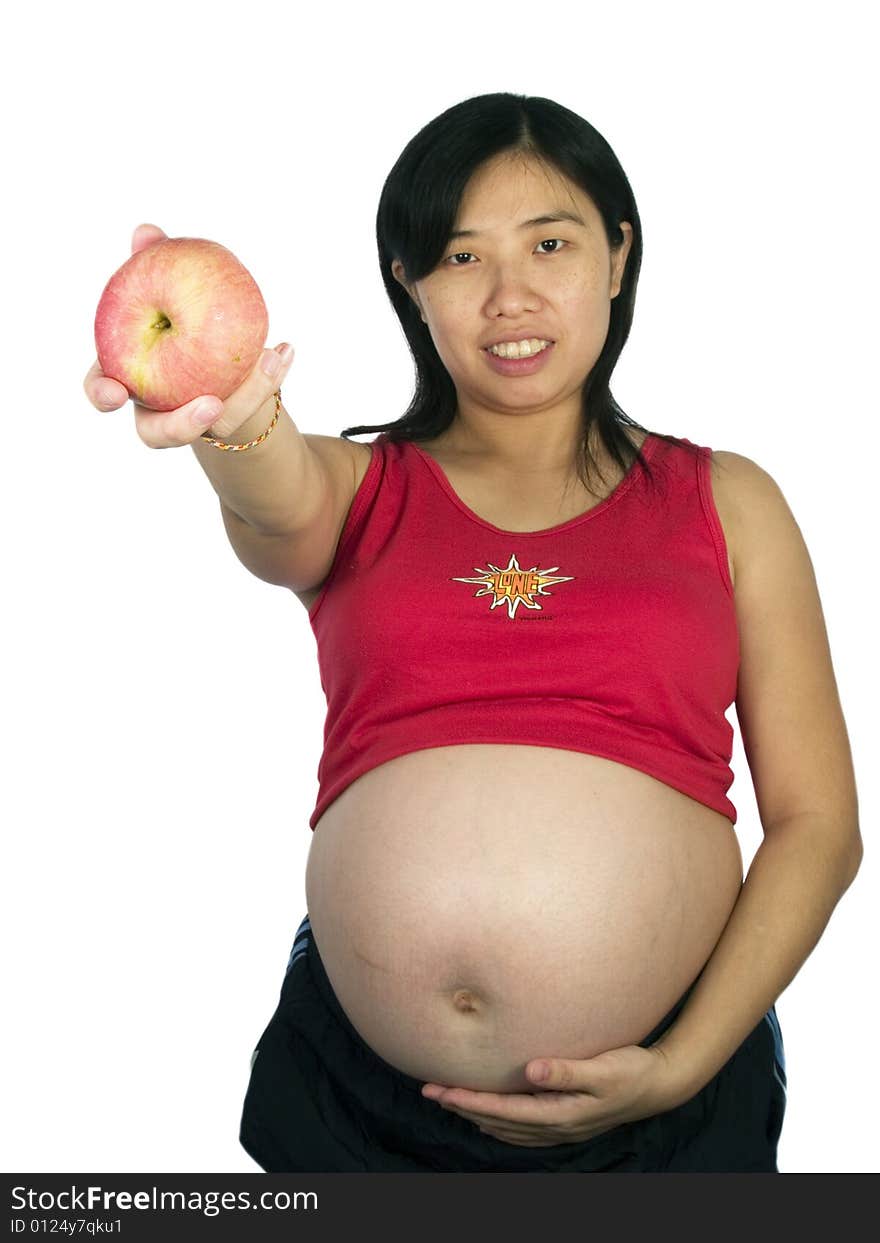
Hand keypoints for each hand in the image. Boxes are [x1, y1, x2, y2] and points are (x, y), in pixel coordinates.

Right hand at [84, 222, 294, 447]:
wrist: (212, 353)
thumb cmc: (178, 314)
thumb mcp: (167, 285)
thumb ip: (153, 262)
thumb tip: (147, 233)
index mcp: (126, 377)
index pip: (102, 390)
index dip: (102, 393)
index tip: (115, 392)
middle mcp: (156, 409)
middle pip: (157, 433)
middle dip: (180, 426)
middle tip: (212, 407)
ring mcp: (195, 421)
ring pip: (214, 427)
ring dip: (244, 399)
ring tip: (267, 363)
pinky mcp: (229, 420)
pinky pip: (250, 406)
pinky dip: (269, 377)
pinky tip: (284, 349)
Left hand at [420, 1043, 683, 1148]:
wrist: (660, 1085)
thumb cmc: (632, 1070)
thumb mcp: (602, 1068)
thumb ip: (565, 1071)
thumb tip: (530, 1071)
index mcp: (560, 1112)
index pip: (503, 1110)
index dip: (470, 1101)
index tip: (441, 1091)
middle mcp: (557, 1125)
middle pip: (499, 1121)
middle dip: (464, 1107)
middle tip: (431, 1092)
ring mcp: (563, 1127)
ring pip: (509, 1128)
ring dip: (478, 1116)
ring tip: (452, 1102)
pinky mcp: (569, 1121)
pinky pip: (525, 1130)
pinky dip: (502, 1125)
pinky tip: (493, 1119)